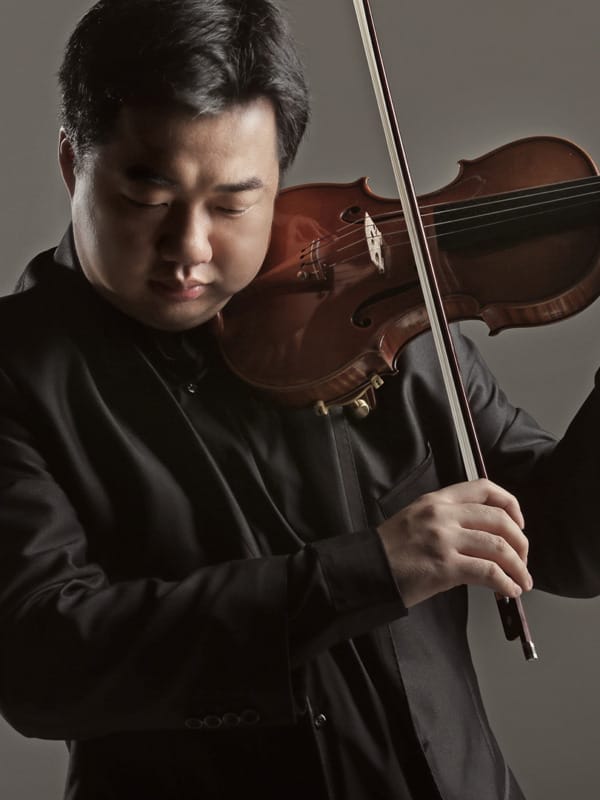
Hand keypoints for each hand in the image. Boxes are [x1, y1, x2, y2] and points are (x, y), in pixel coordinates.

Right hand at [377, 478, 532, 606]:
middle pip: (500, 520)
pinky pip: (488, 573)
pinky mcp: (444, 567)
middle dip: (521, 543)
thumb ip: (448, 518)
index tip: (518, 523)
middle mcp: (443, 515)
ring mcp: (444, 540)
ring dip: (518, 567)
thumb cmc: (390, 550)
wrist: (365, 569)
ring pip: (499, 547)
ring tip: (522, 581)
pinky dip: (506, 583)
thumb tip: (484, 536)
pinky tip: (508, 591)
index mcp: (437, 500)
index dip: (510, 505)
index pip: (484, 488)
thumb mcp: (417, 518)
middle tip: (523, 560)